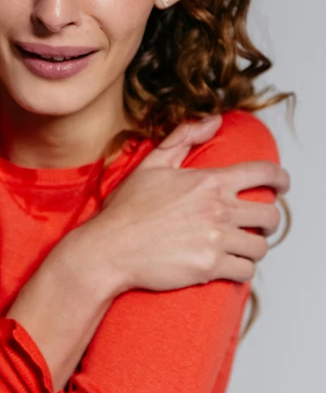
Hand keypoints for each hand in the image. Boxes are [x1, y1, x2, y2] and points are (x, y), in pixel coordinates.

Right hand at [82, 115, 289, 295]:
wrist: (110, 249)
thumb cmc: (128, 209)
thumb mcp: (153, 164)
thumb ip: (185, 138)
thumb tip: (213, 120)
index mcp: (208, 182)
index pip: (263, 174)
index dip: (280, 178)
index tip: (282, 184)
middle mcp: (218, 210)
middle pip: (270, 215)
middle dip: (267, 219)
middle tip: (256, 223)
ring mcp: (216, 240)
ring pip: (261, 246)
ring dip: (253, 246)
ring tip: (240, 246)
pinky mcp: (210, 268)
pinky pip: (245, 271)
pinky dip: (241, 269)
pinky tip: (228, 264)